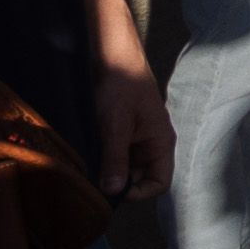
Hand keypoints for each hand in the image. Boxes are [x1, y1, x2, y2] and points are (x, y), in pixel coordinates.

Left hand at [93, 56, 173, 199]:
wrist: (113, 56)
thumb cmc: (121, 86)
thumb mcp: (116, 125)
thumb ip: (116, 159)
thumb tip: (113, 193)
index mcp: (161, 142)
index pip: (160, 182)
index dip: (139, 193)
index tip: (113, 191)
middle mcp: (152, 144)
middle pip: (141, 178)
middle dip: (120, 184)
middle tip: (94, 182)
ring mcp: (137, 139)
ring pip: (126, 169)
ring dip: (109, 172)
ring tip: (89, 168)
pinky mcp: (123, 134)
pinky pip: (117, 156)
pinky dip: (104, 161)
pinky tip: (88, 156)